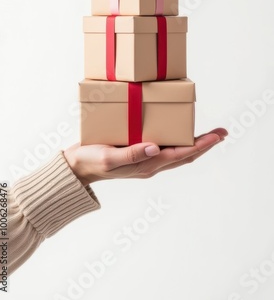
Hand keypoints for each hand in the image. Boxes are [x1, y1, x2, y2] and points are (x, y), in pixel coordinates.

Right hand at [63, 128, 227, 185]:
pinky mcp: (140, 154)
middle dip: (205, 144)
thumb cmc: (91, 160)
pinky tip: (180, 133)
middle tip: (222, 133)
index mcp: (147, 165)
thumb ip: (132, 154)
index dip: (200, 145)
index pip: (180, 154)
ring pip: (178, 152)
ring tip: (210, 134)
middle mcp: (151, 164)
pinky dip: (179, 141)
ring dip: (195, 143)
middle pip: (185, 154)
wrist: (78, 167)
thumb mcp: (109, 157)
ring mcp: (146, 160)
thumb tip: (156, 148)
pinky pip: (166, 149)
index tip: (216, 137)